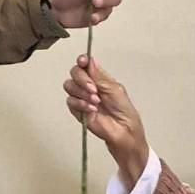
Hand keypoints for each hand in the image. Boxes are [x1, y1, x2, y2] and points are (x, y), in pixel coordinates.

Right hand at [63, 54, 149, 188]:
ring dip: (82, 92)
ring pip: (69, 86)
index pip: (85, 64)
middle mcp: (89, 86)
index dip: (81, 61)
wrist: (123, 132)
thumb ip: (100, 76)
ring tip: (96, 102)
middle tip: (93, 89)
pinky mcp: (77, 111)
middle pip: (74, 73)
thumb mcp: (115, 90)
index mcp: (100, 79)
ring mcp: (82, 98)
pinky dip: (80, 104)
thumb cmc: (124, 112)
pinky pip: (70, 101)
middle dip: (82, 79)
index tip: (82, 62)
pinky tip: (91, 109)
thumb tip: (90, 61)